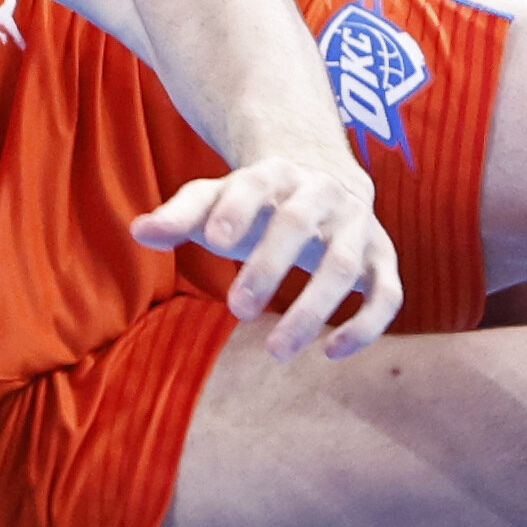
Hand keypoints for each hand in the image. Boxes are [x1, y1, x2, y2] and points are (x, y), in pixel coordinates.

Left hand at [133, 157, 404, 357]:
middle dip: (268, 266)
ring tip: (276, 351)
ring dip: (313, 308)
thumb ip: (181, 215)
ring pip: (345, 266)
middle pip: (299, 224)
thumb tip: (138, 231)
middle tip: (237, 310)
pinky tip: (330, 353)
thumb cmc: (258, 202)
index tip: (212, 240)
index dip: (236, 209)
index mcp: (277, 173)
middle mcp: (323, 193)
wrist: (325, 181)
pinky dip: (366, 325)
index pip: (256, 184)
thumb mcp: (218, 199)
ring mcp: (359, 226)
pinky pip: (387, 294)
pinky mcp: (382, 259)